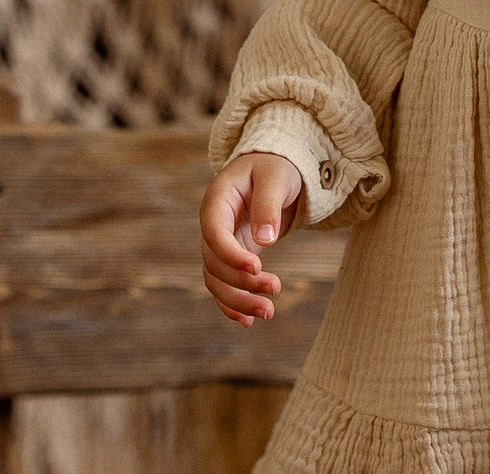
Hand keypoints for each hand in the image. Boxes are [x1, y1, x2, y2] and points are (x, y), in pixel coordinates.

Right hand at [200, 152, 305, 326]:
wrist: (274, 169)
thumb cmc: (275, 167)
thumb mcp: (276, 177)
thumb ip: (268, 205)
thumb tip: (266, 240)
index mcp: (217, 200)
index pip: (214, 233)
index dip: (231, 254)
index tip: (257, 267)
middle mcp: (213, 225)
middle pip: (214, 263)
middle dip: (241, 282)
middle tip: (276, 288)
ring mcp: (220, 243)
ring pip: (216, 280)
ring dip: (238, 300)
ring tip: (268, 312)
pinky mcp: (231, 257)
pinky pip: (223, 285)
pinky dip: (232, 304)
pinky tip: (248, 321)